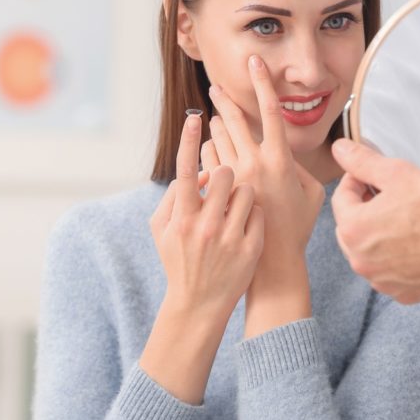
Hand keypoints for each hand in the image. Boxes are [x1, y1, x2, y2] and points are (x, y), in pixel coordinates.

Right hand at [140, 111, 264, 402]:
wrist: (199, 304)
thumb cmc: (178, 259)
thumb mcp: (161, 229)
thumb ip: (173, 197)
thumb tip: (194, 172)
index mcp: (182, 218)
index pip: (186, 170)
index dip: (189, 140)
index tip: (195, 115)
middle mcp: (206, 226)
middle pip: (223, 174)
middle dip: (225, 172)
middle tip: (223, 183)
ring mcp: (230, 238)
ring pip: (245, 191)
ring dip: (241, 193)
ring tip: (233, 209)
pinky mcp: (250, 248)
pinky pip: (257, 213)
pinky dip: (252, 215)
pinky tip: (244, 227)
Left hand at [202, 55, 325, 336]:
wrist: (270, 261)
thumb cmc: (296, 227)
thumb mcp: (311, 193)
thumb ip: (299, 166)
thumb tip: (285, 150)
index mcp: (281, 161)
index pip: (270, 112)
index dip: (263, 83)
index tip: (254, 61)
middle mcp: (254, 164)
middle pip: (233, 119)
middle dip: (224, 100)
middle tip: (215, 86)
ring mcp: (233, 177)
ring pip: (217, 138)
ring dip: (216, 128)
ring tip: (216, 122)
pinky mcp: (218, 190)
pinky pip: (208, 160)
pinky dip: (209, 153)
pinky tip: (213, 156)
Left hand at [330, 138, 419, 303]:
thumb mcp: (398, 173)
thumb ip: (362, 161)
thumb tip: (339, 149)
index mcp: (353, 229)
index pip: (341, 197)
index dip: (357, 181)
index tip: (374, 177)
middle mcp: (359, 259)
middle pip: (351, 226)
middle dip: (365, 209)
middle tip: (391, 198)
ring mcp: (379, 279)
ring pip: (367, 250)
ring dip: (378, 235)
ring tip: (406, 221)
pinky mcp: (400, 292)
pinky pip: (387, 271)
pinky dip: (394, 258)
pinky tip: (414, 245)